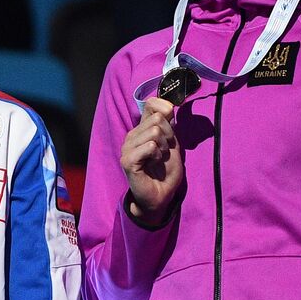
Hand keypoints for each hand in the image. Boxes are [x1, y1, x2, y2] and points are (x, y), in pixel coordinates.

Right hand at [120, 97, 183, 222]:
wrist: (161, 196)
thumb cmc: (166, 172)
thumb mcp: (172, 144)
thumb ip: (169, 125)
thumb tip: (168, 106)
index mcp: (141, 129)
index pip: (151, 104)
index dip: (165, 110)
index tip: (171, 129)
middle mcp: (132, 135)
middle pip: (157, 118)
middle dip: (169, 135)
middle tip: (165, 151)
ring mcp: (127, 147)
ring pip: (155, 131)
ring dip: (164, 147)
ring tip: (159, 159)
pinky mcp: (128, 160)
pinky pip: (150, 146)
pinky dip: (158, 155)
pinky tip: (153, 164)